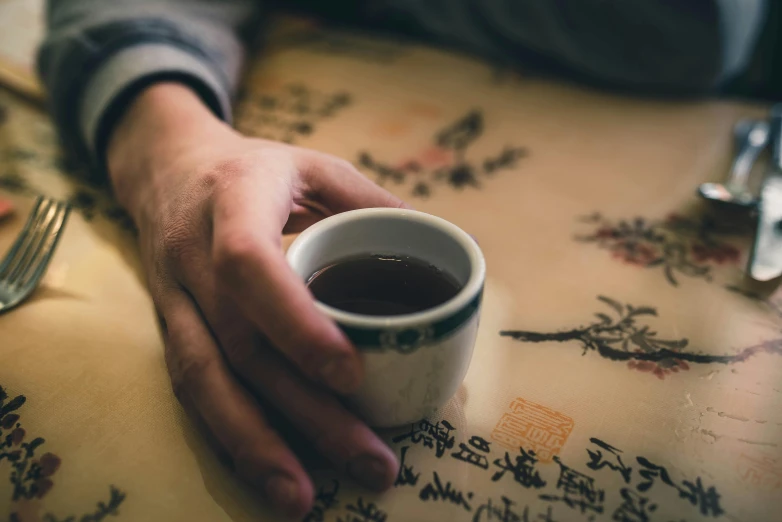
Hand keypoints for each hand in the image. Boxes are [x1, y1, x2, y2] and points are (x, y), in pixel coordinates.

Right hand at [108, 83, 404, 517]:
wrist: (167, 167)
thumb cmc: (256, 169)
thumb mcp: (315, 165)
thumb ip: (375, 203)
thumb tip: (453, 244)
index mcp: (234, 200)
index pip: (249, 263)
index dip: (294, 321)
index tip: (351, 372)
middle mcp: (193, 254)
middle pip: (239, 344)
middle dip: (303, 410)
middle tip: (369, 459)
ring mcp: (174, 296)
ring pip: (205, 381)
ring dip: (256, 444)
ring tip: (305, 498)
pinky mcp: (171, 328)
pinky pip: (193, 389)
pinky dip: (229, 435)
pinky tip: (269, 473)